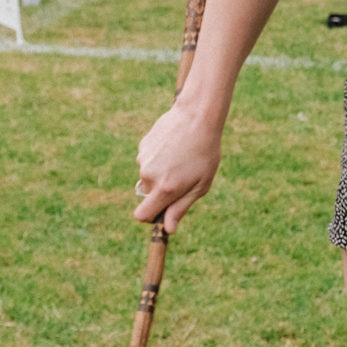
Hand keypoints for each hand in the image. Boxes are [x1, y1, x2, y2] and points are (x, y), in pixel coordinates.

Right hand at [134, 100, 223, 233]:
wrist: (197, 117)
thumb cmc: (205, 153)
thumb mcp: (201, 185)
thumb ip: (180, 208)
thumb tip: (167, 230)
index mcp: (165, 189)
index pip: (141, 215)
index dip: (150, 217)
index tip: (161, 212)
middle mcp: (150, 175)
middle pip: (148, 195)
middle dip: (161, 191)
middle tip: (183, 176)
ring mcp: (143, 160)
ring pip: (149, 176)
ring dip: (161, 172)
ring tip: (181, 157)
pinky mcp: (142, 146)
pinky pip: (148, 160)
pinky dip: (159, 158)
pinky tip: (174, 146)